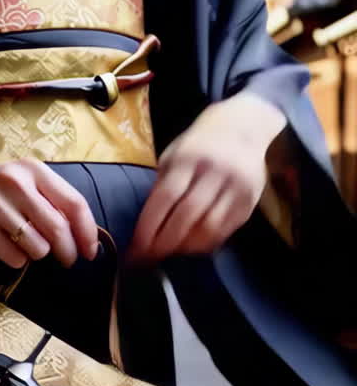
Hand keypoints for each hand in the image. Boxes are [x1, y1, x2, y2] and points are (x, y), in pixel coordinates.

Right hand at [0, 157, 98, 267]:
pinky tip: (6, 248)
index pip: (74, 203)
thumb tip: (83, 233)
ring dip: (38, 254)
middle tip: (67, 260)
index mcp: (31, 170)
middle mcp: (15, 184)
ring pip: (38, 247)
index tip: (90, 251)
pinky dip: (16, 259)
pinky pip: (14, 257)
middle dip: (67, 252)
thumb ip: (49, 198)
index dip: (87, 232)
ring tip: (27, 247)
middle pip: (58, 229)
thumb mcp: (18, 179)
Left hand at [128, 92, 286, 262]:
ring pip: (208, 228)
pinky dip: (205, 245)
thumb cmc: (199, 144)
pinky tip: (191, 248)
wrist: (243, 127)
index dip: (149, 226)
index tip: (136, 246)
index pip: (166, 197)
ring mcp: (236, 187)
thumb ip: (163, 185)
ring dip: (185, 247)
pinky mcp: (249, 202)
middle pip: (187, 216)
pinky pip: (225, 231)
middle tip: (149, 258)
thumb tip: (147, 226)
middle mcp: (215, 172)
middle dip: (164, 242)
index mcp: (189, 158)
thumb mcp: (175, 154)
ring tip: (169, 255)